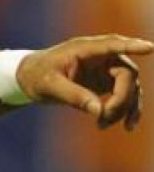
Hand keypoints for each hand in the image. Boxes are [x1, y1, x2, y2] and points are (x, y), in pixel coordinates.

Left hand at [18, 35, 152, 129]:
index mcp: (84, 49)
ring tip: (103, 125)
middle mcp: (100, 56)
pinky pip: (125, 96)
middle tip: (104, 117)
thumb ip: (73, 96)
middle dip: (121, 98)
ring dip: (124, 108)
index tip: (150, 48)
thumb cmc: (36, 76)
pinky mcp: (107, 82)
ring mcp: (106, 69)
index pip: (113, 45)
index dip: (132, 46)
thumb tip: (99, 111)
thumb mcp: (49, 86)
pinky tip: (126, 126)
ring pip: (130, 87)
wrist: (29, 78)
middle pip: (127, 74)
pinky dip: (126, 111)